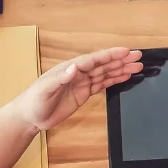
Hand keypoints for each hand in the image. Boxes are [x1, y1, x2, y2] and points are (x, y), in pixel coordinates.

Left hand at [11, 47, 143, 132]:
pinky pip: (102, 84)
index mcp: (70, 68)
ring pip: (105, 73)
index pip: (94, 59)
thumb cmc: (34, 101)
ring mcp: (82, 83)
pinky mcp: (84, 93)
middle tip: (138, 56)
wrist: (29, 117)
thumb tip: (75, 67)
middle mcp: (78, 73)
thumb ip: (60, 78)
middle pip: (103, 64)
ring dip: (121, 69)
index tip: (125, 51)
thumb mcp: (45, 89)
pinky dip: (114, 80)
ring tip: (137, 66)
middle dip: (121, 60)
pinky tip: (125, 76)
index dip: (110, 55)